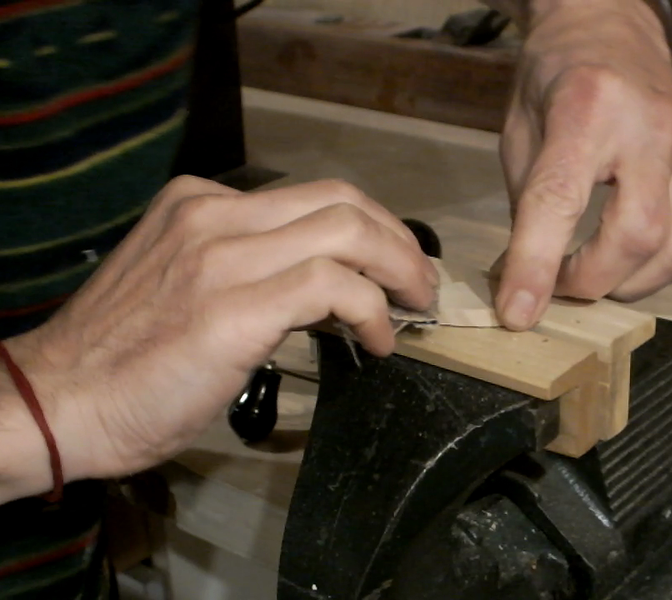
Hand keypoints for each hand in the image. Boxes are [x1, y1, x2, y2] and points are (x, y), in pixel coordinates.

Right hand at [2, 176, 436, 497]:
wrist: (60, 401)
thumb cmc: (123, 358)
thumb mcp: (186, 288)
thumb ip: (247, 270)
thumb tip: (325, 287)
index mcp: (199, 204)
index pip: (310, 197)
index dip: (367, 227)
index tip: (391, 262)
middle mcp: (213, 214)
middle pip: (341, 200)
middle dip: (396, 239)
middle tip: (418, 282)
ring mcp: (223, 255)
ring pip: (347, 230)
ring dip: (398, 268)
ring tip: (413, 307)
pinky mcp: (235, 306)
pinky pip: (334, 287)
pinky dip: (371, 310)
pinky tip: (378, 342)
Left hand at [490, 0, 671, 329]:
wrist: (610, 34)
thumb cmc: (555, 87)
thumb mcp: (519, 138)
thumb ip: (526, 211)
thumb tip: (526, 288)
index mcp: (586, 107)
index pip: (560, 200)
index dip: (537, 265)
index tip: (518, 313)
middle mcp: (651, 126)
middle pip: (636, 235)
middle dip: (591, 282)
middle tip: (558, 286)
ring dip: (630, 283)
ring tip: (597, 273)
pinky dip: (669, 271)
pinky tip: (637, 260)